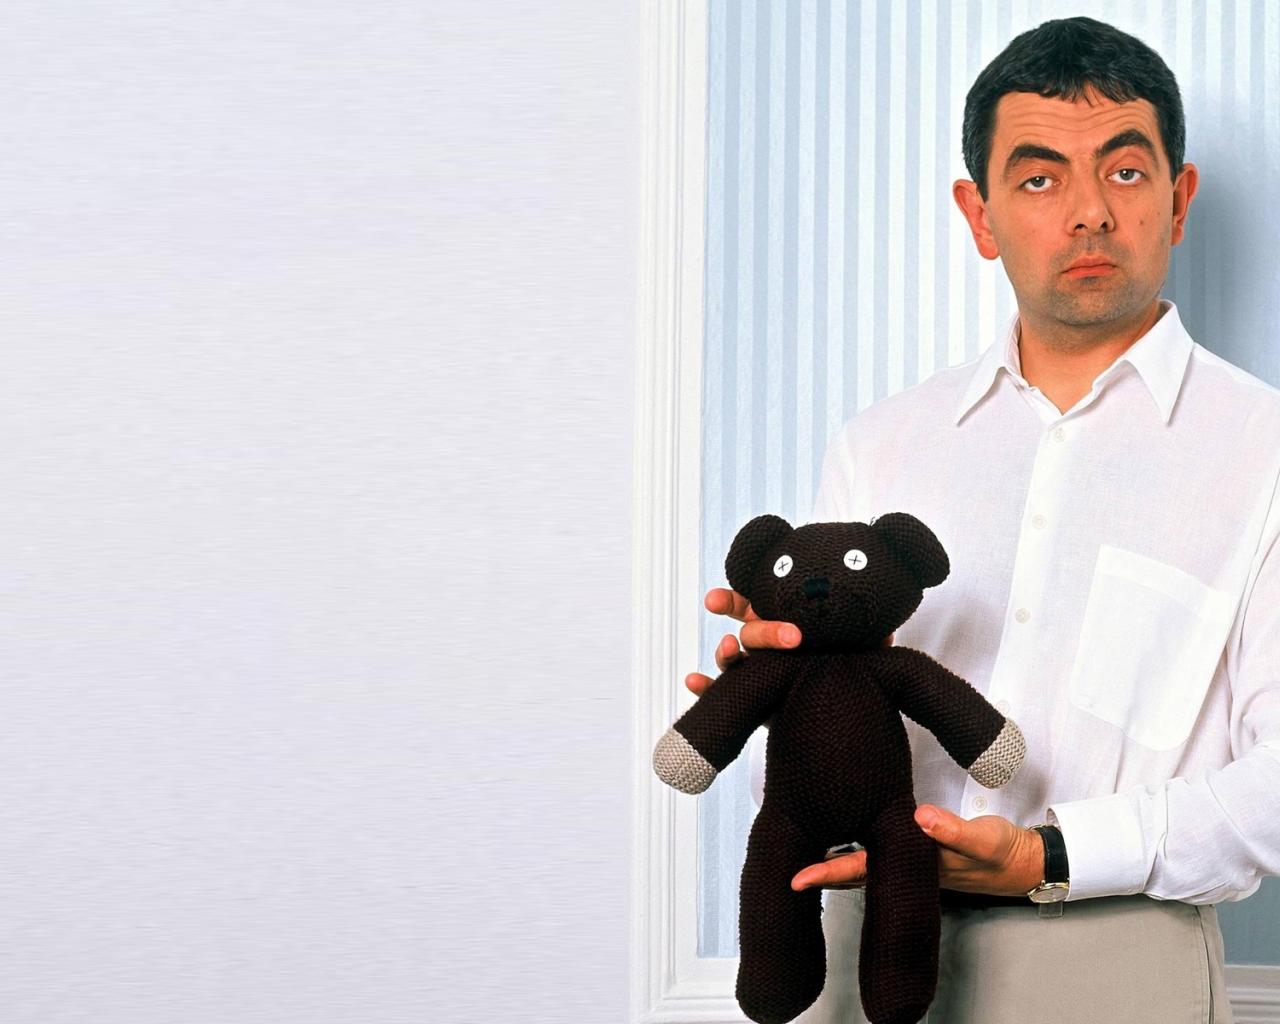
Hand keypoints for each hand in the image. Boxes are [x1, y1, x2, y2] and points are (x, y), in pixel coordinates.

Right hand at [684, 587, 895, 697]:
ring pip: (733, 661)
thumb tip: (885, 627)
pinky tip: (695, 683)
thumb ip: (869, 638)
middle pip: (752, 632)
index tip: (715, 602)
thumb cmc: (850, 668)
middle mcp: (768, 645)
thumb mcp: (862, 651)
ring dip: (726, 655)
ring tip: (729, 652)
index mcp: (786, 623)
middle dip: (761, 631)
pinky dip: (707, 690)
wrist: (844, 713)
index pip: (755, 604)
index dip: (734, 599)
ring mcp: (759, 674)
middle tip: (784, 637)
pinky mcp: (758, 704)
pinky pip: (726, 696)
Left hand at [789, 805, 1043, 896]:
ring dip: (830, 855)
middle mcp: (904, 865)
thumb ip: (953, 831)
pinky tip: (839, 829)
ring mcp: (908, 856)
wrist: (1024, 860)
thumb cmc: (1001, 853)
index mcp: (912, 866)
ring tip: (797, 845)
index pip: (860, 869)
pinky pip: (877, 843)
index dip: (825, 872)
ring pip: (860, 858)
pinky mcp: (917, 842)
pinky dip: (854, 838)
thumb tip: (922, 820)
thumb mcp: (982, 840)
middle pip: (849, 868)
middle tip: (780, 865)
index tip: (796, 878)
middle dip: (815, 869)